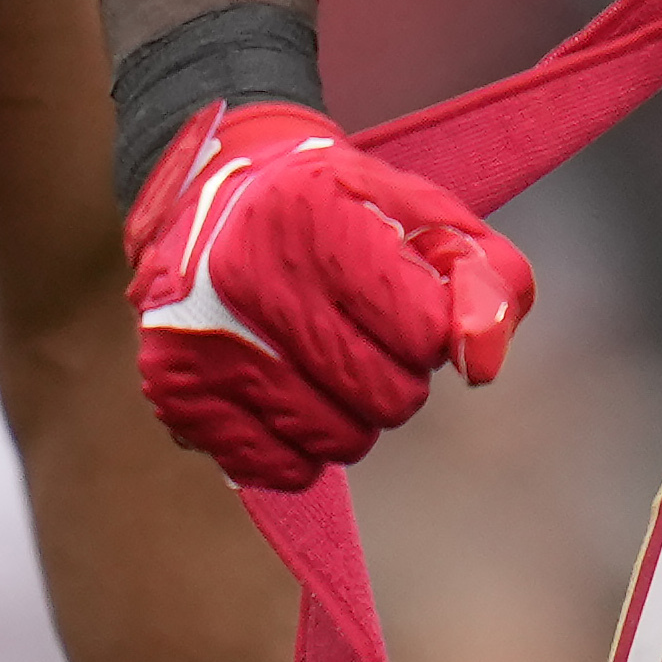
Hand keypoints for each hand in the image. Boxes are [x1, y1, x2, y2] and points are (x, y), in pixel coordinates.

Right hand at [127, 102, 534, 488]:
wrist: (213, 193)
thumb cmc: (338, 211)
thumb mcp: (426, 217)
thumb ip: (486, 280)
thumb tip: (482, 364)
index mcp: (313, 214)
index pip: (424, 333)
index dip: (429, 328)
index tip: (400, 298)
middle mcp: (244, 273)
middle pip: (388, 397)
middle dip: (396, 375)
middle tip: (360, 333)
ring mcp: (202, 337)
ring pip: (340, 441)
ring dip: (351, 414)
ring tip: (320, 357)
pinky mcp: (175, 390)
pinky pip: (280, 469)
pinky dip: (298, 445)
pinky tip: (282, 389)